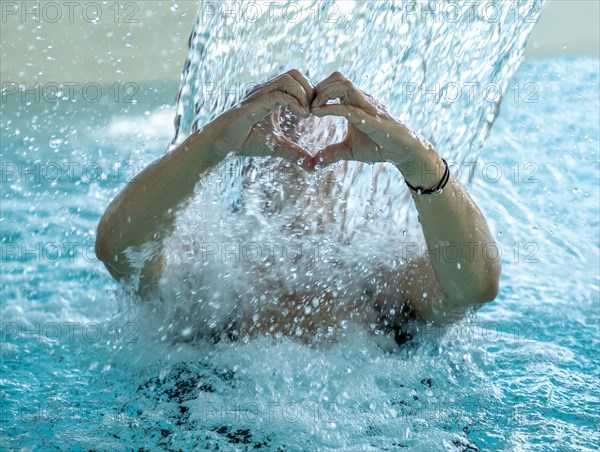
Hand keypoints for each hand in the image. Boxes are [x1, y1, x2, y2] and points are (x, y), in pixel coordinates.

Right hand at [201, 70, 315, 170]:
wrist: (221, 144)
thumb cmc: (244, 141)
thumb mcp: (276, 146)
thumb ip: (295, 152)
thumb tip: (312, 166)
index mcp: (272, 95)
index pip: (297, 80)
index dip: (310, 93)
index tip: (315, 112)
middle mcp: (267, 90)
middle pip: (295, 73)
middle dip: (309, 90)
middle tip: (313, 111)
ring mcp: (260, 94)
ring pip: (289, 78)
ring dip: (303, 94)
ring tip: (306, 114)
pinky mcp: (255, 103)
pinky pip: (279, 94)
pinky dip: (295, 102)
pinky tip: (300, 115)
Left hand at [310, 71, 435, 168]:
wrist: (402, 152)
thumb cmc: (379, 147)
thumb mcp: (350, 150)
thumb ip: (333, 153)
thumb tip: (317, 161)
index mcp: (356, 103)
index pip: (335, 83)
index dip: (319, 90)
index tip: (308, 106)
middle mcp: (361, 99)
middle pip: (338, 77)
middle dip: (319, 87)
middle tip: (308, 105)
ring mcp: (367, 107)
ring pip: (344, 84)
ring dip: (324, 93)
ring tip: (313, 108)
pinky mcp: (370, 119)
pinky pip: (348, 107)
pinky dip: (330, 108)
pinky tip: (318, 114)